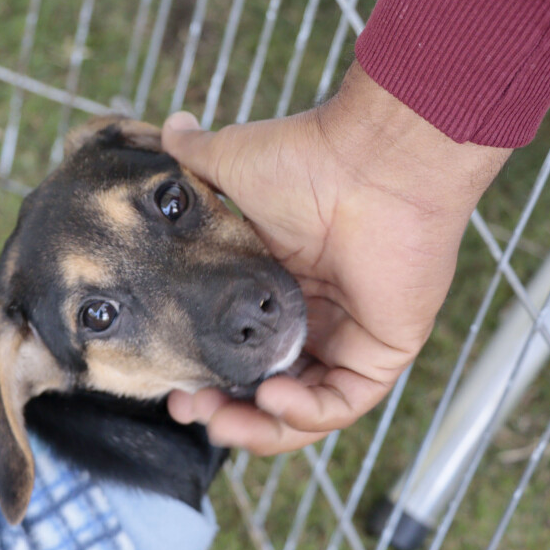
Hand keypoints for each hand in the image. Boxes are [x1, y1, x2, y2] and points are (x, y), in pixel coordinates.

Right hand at [164, 63, 510, 454]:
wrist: (372, 161)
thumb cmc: (308, 157)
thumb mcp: (230, 163)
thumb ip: (194, 157)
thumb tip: (169, 125)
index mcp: (278, 282)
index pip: (238, 345)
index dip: (204, 369)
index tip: (170, 381)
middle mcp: (313, 315)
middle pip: (264, 384)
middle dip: (222, 406)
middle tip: (188, 408)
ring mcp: (348, 336)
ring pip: (302, 406)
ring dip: (258, 424)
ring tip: (218, 421)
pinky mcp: (381, 352)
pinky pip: (341, 403)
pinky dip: (304, 414)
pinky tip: (270, 400)